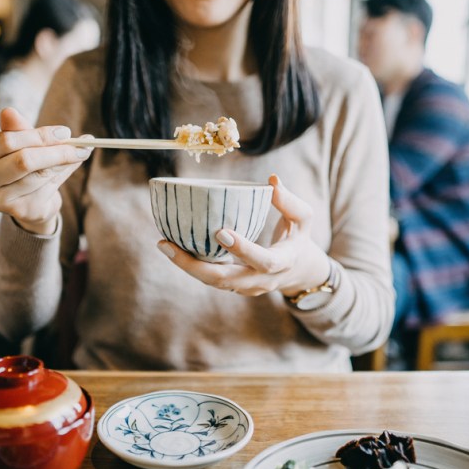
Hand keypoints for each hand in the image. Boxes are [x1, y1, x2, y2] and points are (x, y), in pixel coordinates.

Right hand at [0, 107, 91, 233]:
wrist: (29, 201)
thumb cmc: (22, 166)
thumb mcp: (21, 144)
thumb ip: (18, 129)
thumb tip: (8, 111)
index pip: (6, 141)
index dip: (38, 135)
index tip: (64, 131)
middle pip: (22, 161)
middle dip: (54, 150)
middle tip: (78, 144)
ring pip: (37, 175)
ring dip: (63, 162)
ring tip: (79, 153)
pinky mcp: (18, 212)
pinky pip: (46, 189)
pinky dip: (63, 174)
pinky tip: (71, 165)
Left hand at [157, 175, 330, 296]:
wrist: (299, 273)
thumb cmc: (299, 239)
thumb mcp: (304, 219)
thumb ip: (290, 202)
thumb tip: (271, 180)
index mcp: (281, 263)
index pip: (263, 261)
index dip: (243, 249)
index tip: (220, 232)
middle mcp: (261, 281)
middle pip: (224, 280)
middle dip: (193, 266)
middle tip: (167, 244)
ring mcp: (245, 287)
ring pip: (212, 282)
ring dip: (186, 265)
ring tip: (163, 244)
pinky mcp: (234, 286)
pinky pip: (210, 278)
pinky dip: (191, 265)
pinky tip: (172, 247)